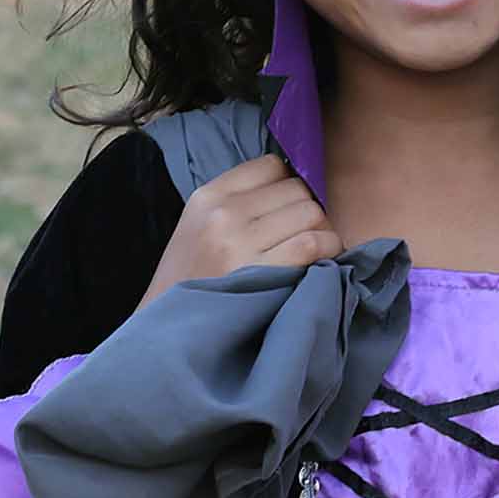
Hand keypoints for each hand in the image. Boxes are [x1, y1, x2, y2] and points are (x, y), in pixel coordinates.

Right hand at [139, 155, 342, 306]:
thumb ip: (237, 203)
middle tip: (303, 234)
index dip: (288, 184)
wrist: (170, 332)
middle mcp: (223, 213)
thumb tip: (297, 187)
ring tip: (312, 250)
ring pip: (310, 212)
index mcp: (207, 197)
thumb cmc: (190, 281)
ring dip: (321, 231)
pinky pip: (313, 242)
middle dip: (307, 210)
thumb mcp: (198, 227)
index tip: (289, 207)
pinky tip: (321, 261)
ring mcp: (240, 242)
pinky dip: (328, 249)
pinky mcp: (261, 271)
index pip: (270, 166)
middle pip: (296, 189)